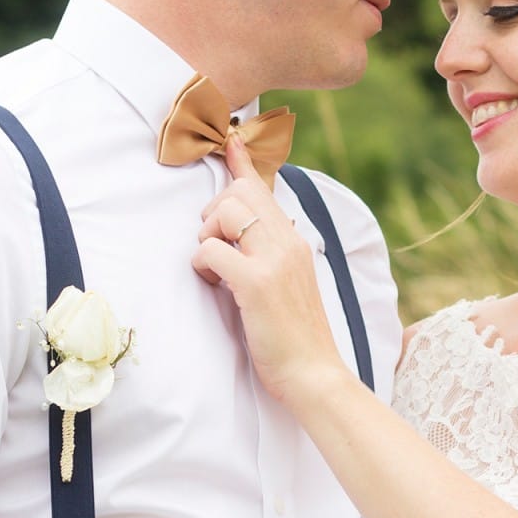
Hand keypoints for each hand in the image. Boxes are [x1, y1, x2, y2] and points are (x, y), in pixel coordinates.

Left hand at [193, 137, 346, 406]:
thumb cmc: (296, 338)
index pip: (264, 190)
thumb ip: (272, 258)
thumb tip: (242, 241)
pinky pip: (210, 250)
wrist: (315, 376)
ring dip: (206, 237)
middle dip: (212, 213)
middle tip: (213, 246)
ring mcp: (273, 260)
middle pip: (238, 193)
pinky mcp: (255, 284)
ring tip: (215, 269)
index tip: (230, 141)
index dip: (242, 163)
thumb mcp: (289, 286)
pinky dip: (202, 264)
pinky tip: (214, 284)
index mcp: (295, 242)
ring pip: (224, 213)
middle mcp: (288, 242)